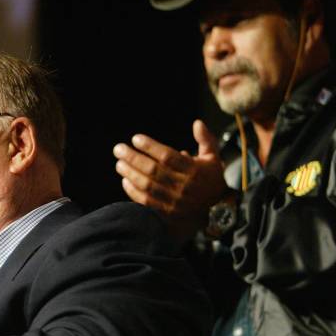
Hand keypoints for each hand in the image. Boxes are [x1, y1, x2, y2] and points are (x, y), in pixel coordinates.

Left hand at [114, 120, 226, 242]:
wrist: (217, 210)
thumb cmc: (211, 180)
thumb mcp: (213, 158)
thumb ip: (206, 140)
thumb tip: (197, 123)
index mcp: (194, 170)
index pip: (168, 156)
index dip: (150, 147)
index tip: (136, 139)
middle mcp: (183, 185)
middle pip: (153, 170)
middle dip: (133, 158)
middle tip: (118, 149)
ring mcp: (174, 200)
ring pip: (147, 186)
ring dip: (130, 174)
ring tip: (119, 163)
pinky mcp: (167, 213)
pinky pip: (146, 202)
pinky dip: (133, 192)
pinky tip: (125, 181)